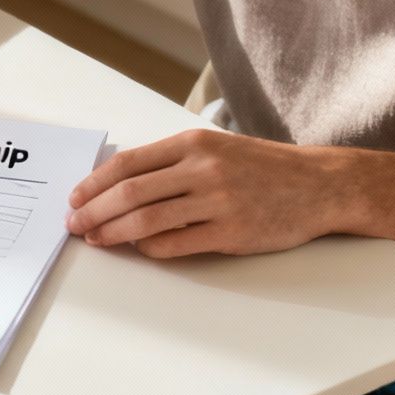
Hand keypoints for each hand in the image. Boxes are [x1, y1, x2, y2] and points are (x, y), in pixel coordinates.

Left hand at [65, 130, 347, 258]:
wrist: (320, 184)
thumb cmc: (262, 167)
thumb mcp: (215, 149)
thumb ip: (170, 163)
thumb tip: (117, 185)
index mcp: (192, 144)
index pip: (127, 164)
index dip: (93, 183)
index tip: (74, 198)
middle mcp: (203, 168)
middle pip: (129, 192)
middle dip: (93, 211)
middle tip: (74, 225)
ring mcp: (218, 201)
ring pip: (147, 220)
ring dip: (113, 233)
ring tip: (96, 240)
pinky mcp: (232, 232)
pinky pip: (177, 244)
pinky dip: (150, 249)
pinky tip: (140, 250)